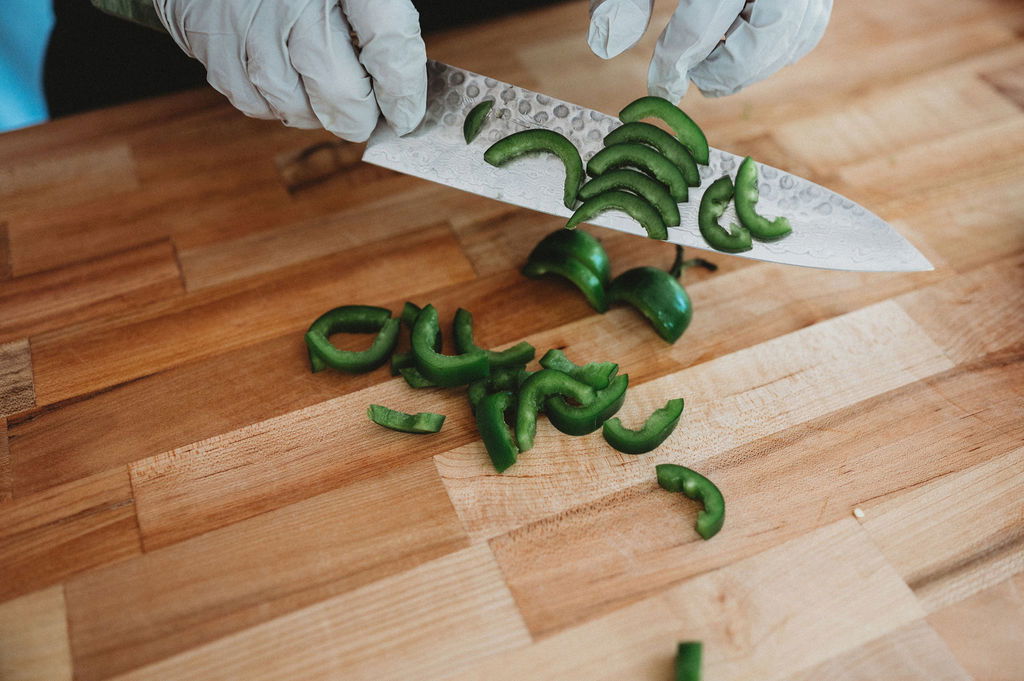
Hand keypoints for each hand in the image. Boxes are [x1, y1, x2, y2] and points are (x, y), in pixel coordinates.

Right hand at [152, 0, 426, 140]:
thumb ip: (383, 21)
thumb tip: (405, 91)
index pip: (389, 43)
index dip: (403, 91)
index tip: (406, 115)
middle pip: (341, 89)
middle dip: (360, 118)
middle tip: (365, 120)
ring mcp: (251, 22)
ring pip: (295, 105)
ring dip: (315, 115)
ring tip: (324, 100)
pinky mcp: (213, 41)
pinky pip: (253, 101)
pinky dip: (274, 106)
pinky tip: (285, 85)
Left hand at [588, 0, 831, 100]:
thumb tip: (606, 45)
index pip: (701, 24)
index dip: (675, 63)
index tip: (660, 86)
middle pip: (763, 40)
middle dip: (725, 70)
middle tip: (695, 78)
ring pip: (791, 39)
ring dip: (751, 65)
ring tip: (713, 61)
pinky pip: (808, 27)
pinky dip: (777, 47)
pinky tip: (741, 47)